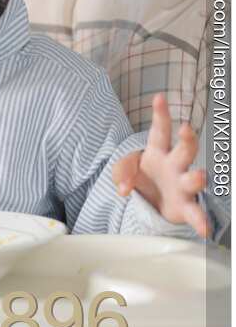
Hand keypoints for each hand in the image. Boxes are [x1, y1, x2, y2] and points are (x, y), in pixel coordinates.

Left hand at [112, 93, 209, 237]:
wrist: (153, 201)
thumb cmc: (144, 177)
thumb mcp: (126, 170)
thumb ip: (122, 173)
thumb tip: (124, 189)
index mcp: (159, 152)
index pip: (160, 131)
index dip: (160, 114)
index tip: (159, 98)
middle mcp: (175, 166)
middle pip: (185, 150)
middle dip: (187, 139)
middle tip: (186, 128)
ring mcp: (183, 185)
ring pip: (193, 179)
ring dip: (196, 178)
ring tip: (198, 176)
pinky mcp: (186, 207)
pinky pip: (195, 213)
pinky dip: (200, 221)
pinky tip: (204, 229)